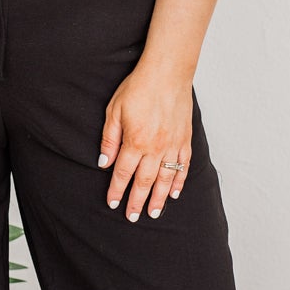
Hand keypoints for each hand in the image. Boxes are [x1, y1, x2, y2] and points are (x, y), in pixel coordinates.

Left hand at [97, 60, 192, 220]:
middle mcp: (156, 147)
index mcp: (136, 141)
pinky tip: (176, 192)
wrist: (167, 72)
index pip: (123, 173)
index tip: (113, 204)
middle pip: (145, 181)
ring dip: (160, 198)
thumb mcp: (114, 110)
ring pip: (166, 178)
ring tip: (154, 213)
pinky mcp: (185, 139)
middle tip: (133, 217)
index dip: (117, 190)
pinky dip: (180, 181)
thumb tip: (104, 162)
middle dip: (137, 201)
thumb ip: (110, 138)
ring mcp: (173, 144)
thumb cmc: (138, 88)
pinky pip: (183, 165)